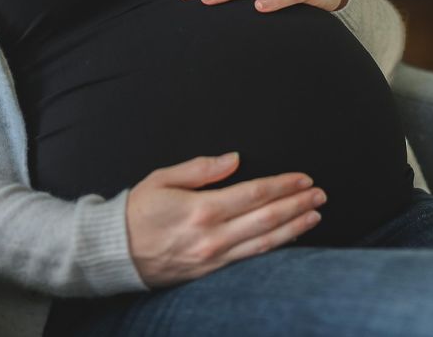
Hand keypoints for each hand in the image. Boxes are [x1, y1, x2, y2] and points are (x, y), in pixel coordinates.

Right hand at [125, 153, 326, 289]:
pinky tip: (289, 238)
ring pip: (264, 243)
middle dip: (297, 205)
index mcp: (200, 209)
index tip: (303, 178)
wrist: (112, 253)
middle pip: (266, 219)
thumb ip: (201, 169)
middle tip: (320, 194)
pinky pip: (249, 259)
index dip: (282, 186)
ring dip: (293, 228)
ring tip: (314, 215)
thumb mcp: (162, 179)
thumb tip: (234, 159)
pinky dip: (274, 248)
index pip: (254, 194)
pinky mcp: (210, 272)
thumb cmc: (136, 212)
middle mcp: (211, 236)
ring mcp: (213, 258)